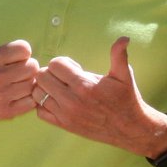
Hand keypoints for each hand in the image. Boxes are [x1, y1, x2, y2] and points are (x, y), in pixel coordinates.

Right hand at [0, 6, 40, 120]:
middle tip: (20, 69)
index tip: (15, 55)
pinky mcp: (7, 112)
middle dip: (28, 66)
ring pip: (32, 84)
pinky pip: (32, 101)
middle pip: (32, 66)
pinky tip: (20, 94)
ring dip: (29, 82)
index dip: (22, 51)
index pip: (25, 49)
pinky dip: (29, 98)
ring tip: (20, 81)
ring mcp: (1, 97)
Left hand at [35, 37, 166, 156]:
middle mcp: (71, 101)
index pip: (55, 64)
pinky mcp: (64, 125)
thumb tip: (124, 38)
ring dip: (46, 87)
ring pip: (37, 94)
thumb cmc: (126, 98)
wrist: (128, 128)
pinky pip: (40, 112)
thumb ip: (119, 55)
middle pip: (42, 77)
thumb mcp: (124, 75)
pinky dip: (44, 104)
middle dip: (52, 72)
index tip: (74, 68)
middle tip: (65, 77)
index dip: (63, 62)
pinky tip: (57, 100)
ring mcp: (66, 115)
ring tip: (59, 87)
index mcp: (84, 85)